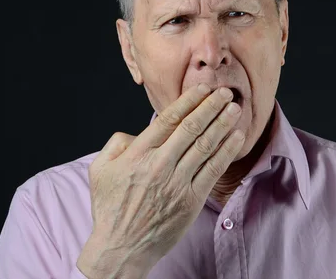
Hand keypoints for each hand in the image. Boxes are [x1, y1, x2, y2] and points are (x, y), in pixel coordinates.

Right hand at [77, 84, 244, 278]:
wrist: (121, 248)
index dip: (189, 100)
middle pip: (192, 127)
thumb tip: (137, 131)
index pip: (169, 118)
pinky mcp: (191, 200)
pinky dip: (226, 152)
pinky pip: (213, 170)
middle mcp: (160, 164)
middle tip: (226, 91)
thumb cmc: (110, 208)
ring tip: (235, 109)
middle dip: (211, 106)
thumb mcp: (100, 170)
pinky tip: (236, 138)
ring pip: (205, 146)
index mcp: (138, 153)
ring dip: (223, 124)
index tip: (203, 88)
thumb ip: (117, 143)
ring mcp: (177, 182)